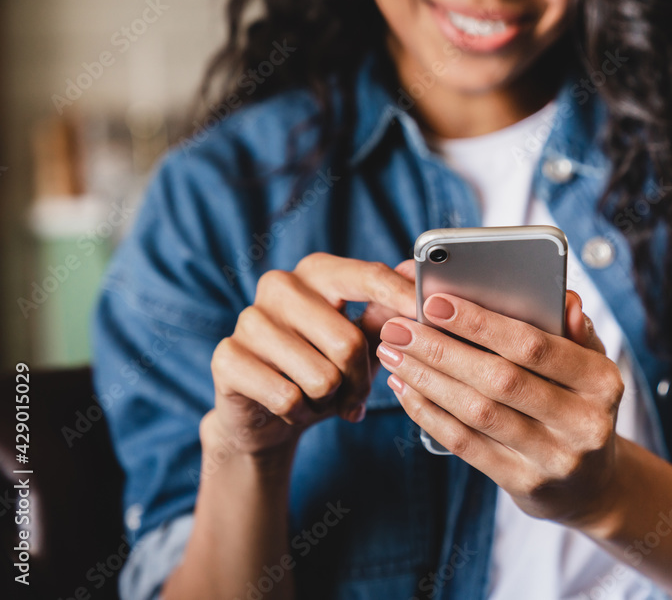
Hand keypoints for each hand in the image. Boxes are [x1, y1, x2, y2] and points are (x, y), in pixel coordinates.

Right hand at [206, 255, 415, 456]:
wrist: (266, 415)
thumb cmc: (323, 368)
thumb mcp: (362, 341)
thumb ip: (387, 311)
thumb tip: (416, 274)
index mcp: (317, 272)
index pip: (367, 276)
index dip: (401, 297)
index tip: (429, 313)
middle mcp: (280, 285)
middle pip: (348, 341)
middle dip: (360, 381)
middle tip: (354, 395)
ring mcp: (249, 319)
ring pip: (321, 376)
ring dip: (329, 400)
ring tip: (318, 397)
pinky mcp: (227, 357)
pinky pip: (288, 397)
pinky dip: (299, 413)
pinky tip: (291, 407)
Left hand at [375, 290, 623, 528]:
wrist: (591, 485)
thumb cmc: (579, 405)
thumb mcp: (590, 366)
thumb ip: (573, 330)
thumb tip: (564, 298)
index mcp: (602, 382)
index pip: (535, 346)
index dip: (481, 323)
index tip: (435, 302)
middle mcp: (583, 422)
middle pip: (500, 380)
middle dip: (441, 350)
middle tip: (399, 329)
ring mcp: (554, 458)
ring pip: (478, 413)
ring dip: (427, 380)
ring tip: (394, 354)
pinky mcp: (524, 483)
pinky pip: (466, 444)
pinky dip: (429, 414)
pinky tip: (406, 390)